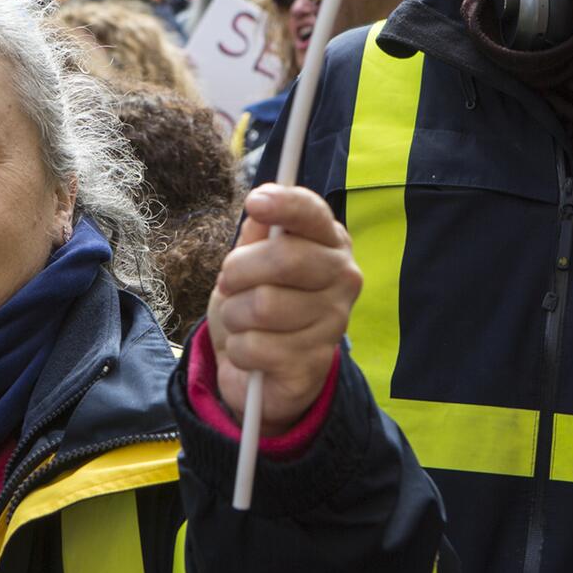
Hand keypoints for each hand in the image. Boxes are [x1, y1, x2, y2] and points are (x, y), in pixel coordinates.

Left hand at [207, 184, 361, 436]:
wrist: (262, 370)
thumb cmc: (256, 302)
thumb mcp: (250, 261)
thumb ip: (257, 234)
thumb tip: (261, 206)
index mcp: (329, 243)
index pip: (313, 214)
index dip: (284, 204)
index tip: (255, 202)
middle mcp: (343, 278)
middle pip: (284, 259)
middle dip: (239, 271)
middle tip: (229, 283)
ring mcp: (334, 322)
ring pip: (263, 305)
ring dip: (235, 314)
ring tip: (242, 321)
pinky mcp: (315, 363)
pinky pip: (255, 346)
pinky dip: (239, 350)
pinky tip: (251, 353)